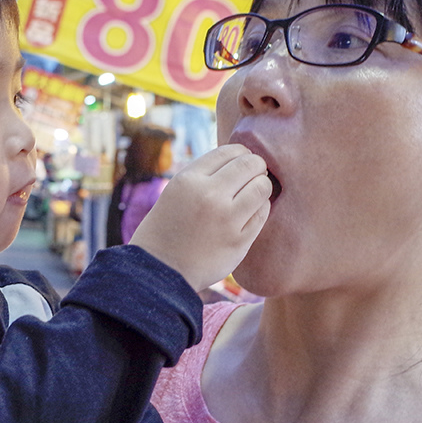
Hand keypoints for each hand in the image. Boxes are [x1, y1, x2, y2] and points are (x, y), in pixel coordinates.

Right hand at [129, 144, 270, 290]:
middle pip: (250, 164)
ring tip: (253, 195)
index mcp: (188, 179)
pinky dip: (260, 209)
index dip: (241, 154)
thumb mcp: (175, 192)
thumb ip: (204, 176)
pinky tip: (249, 213)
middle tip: (254, 176)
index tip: (242, 163)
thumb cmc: (167, 229)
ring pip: (262, 186)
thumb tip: (241, 160)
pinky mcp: (239, 241)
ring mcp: (225, 218)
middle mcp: (208, 195)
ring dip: (262, 187)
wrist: (159, 271)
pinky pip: (262, 212)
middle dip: (256, 167)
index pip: (229, 151)